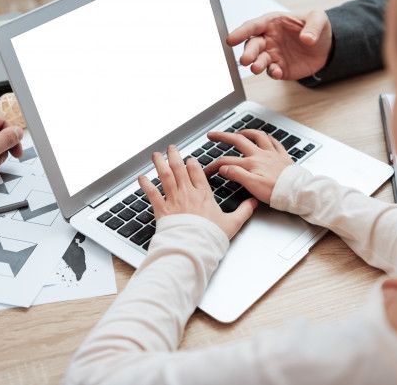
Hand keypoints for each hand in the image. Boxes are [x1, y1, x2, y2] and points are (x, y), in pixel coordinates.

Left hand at [138, 145, 257, 238]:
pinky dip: (145, 184)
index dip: (192, 163)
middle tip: (171, 148)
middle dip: (174, 156)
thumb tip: (254, 203)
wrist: (194, 248)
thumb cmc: (211, 237)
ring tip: (156, 155)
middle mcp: (187, 193)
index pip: (197, 172)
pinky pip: (152, 193)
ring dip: (159, 164)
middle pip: (179, 168)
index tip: (189, 159)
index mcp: (204, 194)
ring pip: (165, 176)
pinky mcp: (162, 209)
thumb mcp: (232, 223)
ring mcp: (174, 200)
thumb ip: (244, 211)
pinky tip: (141, 177)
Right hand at [204, 130, 293, 203]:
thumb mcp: (253, 186)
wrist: (298, 192)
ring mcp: (272, 154)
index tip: (206, 170)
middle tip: (212, 135)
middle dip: (223, 136)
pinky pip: (275, 142)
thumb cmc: (277, 192)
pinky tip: (265, 137)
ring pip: (258, 136)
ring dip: (246, 132)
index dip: (214, 165)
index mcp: (252, 163)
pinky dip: (268, 137)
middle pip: (238, 140)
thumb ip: (237, 174)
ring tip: (238, 132)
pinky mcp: (283, 157)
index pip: (227, 161)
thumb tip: (223, 168)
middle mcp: (261, 155)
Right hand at [227, 11, 331, 79]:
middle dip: (248, 53)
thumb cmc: (316, 28)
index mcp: (272, 22)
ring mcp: (272, 54)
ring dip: (256, 65)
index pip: (253, 26)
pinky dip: (273, 72)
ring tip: (256, 68)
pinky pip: (271, 71)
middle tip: (246, 60)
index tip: (231, 39)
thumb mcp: (319, 19)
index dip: (241, 32)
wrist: (324, 48)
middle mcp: (268, 39)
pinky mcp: (278, 68)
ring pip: (258, 60)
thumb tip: (307, 38)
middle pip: (252, 45)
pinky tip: (277, 72)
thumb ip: (313, 26)